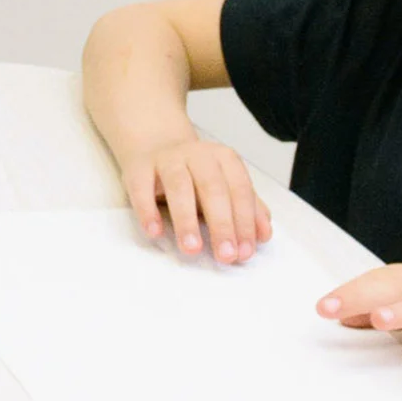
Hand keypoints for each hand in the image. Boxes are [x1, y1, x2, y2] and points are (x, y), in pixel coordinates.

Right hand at [119, 136, 270, 264]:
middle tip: (225, 255)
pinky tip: (155, 232)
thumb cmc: (194, 174)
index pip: (239, 190)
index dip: (244, 221)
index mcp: (223, 158)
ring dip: (186, 219)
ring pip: (179, 187)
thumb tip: (263, 235)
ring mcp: (167, 159)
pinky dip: (147, 211)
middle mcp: (197, 154)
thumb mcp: (224, 185)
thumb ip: (246, 207)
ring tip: (192, 248)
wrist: (155, 144)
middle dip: (221, 224)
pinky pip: (141, 189)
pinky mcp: (138, 167)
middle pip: (213, 188)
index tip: (245, 251)